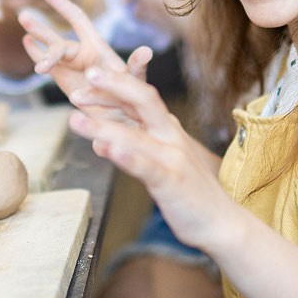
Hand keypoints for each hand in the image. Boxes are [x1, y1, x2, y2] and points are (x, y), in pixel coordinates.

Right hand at [18, 0, 150, 115]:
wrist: (124, 119)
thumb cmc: (133, 97)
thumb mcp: (135, 82)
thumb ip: (137, 67)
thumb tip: (147, 51)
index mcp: (97, 47)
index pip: (78, 20)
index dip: (64, 6)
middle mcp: (82, 53)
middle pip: (59, 42)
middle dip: (43, 32)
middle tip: (30, 33)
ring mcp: (72, 66)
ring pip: (50, 50)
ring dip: (37, 36)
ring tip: (24, 21)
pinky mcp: (64, 81)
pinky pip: (47, 66)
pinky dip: (36, 54)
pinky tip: (26, 42)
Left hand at [67, 66, 233, 251]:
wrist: (222, 222)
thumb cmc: (187, 193)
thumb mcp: (159, 165)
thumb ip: (133, 150)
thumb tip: (100, 143)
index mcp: (167, 129)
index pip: (139, 97)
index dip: (114, 84)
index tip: (88, 74)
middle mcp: (171, 136)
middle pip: (143, 100)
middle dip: (114, 85)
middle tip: (86, 76)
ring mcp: (173, 157)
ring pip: (135, 136)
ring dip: (103, 126)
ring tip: (75, 120)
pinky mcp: (172, 182)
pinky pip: (147, 167)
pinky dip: (127, 158)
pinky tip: (107, 150)